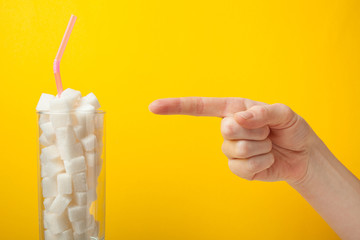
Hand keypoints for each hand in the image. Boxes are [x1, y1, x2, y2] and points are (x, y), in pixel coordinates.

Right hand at [149, 97, 314, 182]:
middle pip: (227, 130)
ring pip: (236, 150)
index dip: (176, 106)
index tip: (153, 107)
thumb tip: (238, 119)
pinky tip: (267, 159)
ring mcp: (231, 149)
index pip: (200, 107)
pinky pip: (242, 168)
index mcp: (233, 109)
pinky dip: (261, 163)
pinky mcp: (238, 168)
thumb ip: (261, 112)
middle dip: (254, 131)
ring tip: (269, 144)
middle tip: (268, 131)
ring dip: (260, 148)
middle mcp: (229, 128)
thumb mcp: (283, 113)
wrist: (301, 154)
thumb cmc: (291, 128)